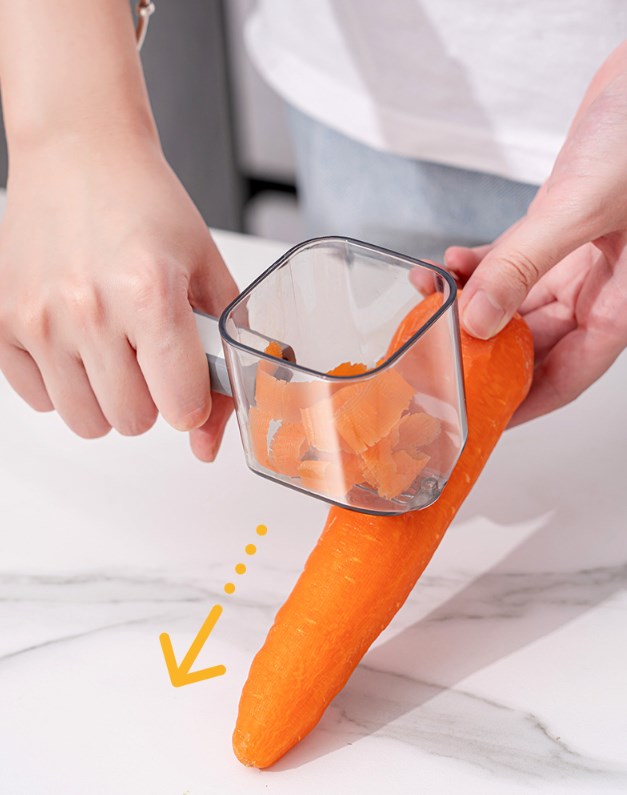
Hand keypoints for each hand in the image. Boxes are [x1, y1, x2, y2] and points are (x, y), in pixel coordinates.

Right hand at [0, 135, 237, 459]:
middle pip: (132, 422)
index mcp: (150, 292)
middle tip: (148, 354)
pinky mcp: (0, 322)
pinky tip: (76, 340)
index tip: (186, 383)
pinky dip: (63, 383)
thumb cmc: (146, 205)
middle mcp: (88, 308)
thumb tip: (207, 440)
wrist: (79, 153)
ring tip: (112, 348)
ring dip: (107, 397)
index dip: (191, 402)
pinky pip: (40, 400)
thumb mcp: (206, 272)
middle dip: (150, 398)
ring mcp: (37, 317)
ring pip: (86, 422)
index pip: (181, 406)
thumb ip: (219, 358)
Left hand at [446, 42, 626, 424]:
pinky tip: (451, 266)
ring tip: (431, 301)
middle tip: (435, 363)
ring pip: (515, 304)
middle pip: (534, 345)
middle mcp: (598, 289)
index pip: (568, 376)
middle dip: (484, 353)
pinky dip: (479, 267)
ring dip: (471, 304)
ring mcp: (576, 259)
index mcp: (619, 304)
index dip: (523, 404)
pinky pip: (510, 264)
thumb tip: (479, 321)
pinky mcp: (556, 230)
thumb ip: (525, 263)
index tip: (479, 421)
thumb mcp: (583, 207)